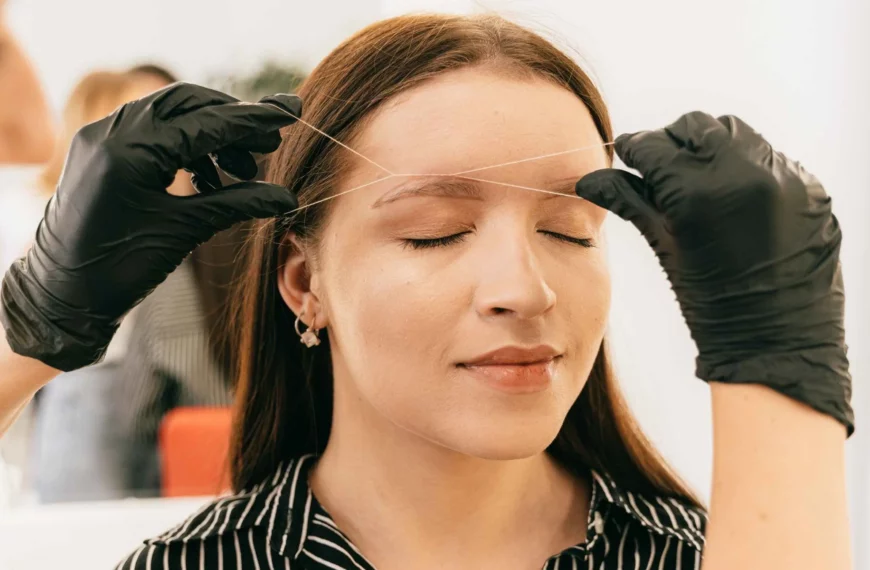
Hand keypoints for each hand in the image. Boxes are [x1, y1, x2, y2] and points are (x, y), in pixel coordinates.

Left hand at [0, 83, 301, 370]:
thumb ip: (236, 204)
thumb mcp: (184, 231)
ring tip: (243, 169)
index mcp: (130, 151)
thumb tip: (286, 197)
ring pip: (169, 115)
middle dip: (231, 119)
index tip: (288, 113)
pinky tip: (209, 176)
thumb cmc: (119, 268)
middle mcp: (111, 132)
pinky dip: (185, 147)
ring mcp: (101, 138)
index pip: (204, 122)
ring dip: (210, 135)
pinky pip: (150, 133)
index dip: (251, 119)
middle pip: (187, 103)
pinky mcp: (100, 151)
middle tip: (270, 139)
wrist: (62, 296)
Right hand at [575, 111, 851, 433]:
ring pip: (739, 134)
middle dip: (672, 140)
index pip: (654, 145)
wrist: (776, 344)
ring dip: (713, 148)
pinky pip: (772, 160)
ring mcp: (786, 179)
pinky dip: (747, 169)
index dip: (633, 147)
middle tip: (660, 165)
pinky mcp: (812, 189)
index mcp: (699, 193)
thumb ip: (630, 202)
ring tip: (700, 178)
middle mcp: (747, 174)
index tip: (625, 152)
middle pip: (697, 127)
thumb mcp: (665, 248)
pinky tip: (736, 200)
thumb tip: (590, 179)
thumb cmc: (712, 306)